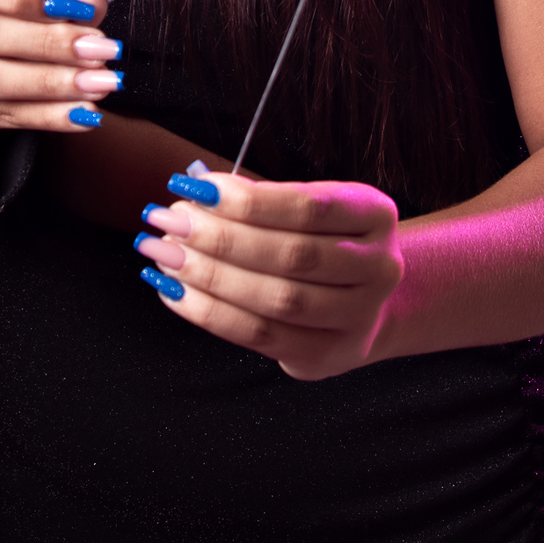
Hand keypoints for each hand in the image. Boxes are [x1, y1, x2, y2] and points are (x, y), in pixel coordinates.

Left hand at [137, 174, 402, 380]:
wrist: (365, 301)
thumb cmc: (321, 240)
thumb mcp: (309, 208)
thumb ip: (260, 199)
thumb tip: (195, 186)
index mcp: (375, 214)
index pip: (309, 206)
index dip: (250, 200)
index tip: (196, 188)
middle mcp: (378, 268)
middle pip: (292, 255)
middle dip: (221, 237)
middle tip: (169, 219)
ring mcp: (359, 318)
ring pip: (277, 299)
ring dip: (209, 275)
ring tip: (164, 254)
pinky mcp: (326, 356)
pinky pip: (260, 336)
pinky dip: (210, 312)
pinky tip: (175, 292)